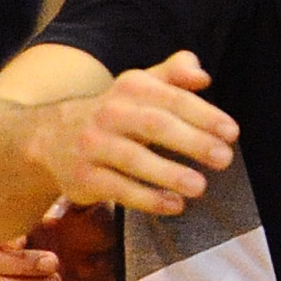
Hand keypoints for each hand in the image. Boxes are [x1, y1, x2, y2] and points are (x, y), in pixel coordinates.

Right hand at [0, 202, 119, 280]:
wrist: (111, 251)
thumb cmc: (98, 222)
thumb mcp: (90, 208)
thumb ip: (69, 207)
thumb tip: (48, 219)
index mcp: (19, 224)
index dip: (4, 241)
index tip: (25, 241)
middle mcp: (10, 250)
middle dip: (19, 266)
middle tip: (55, 262)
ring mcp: (14, 277)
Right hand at [26, 49, 239, 215]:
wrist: (48, 136)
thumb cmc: (114, 113)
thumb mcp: (141, 87)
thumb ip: (174, 76)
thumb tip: (203, 75)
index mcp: (131, 87)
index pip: (172, 99)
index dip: (204, 114)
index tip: (231, 132)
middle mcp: (110, 113)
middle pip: (155, 125)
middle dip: (192, 142)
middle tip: (224, 159)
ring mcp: (93, 146)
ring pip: (133, 159)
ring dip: (169, 173)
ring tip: (200, 186)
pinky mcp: (83, 177)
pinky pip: (118, 189)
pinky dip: (147, 199)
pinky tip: (174, 206)